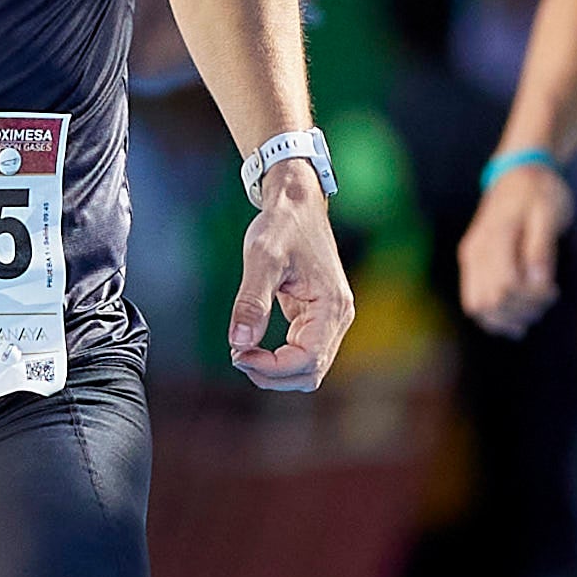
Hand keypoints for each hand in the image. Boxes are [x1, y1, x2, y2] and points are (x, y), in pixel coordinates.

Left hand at [230, 162, 354, 391]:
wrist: (297, 202)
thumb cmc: (282, 224)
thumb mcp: (262, 258)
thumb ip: (251, 302)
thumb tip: (239, 343)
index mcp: (332, 307)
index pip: (307, 360)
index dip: (271, 367)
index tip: (237, 353)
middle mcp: (338, 318)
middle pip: (310, 373)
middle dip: (272, 374)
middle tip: (237, 355)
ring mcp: (330, 320)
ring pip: (308, 369)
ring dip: (275, 370)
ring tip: (243, 351)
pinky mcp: (317, 317)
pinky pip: (301, 353)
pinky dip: (278, 358)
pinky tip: (252, 344)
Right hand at [457, 158, 569, 337]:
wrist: (517, 172)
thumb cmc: (539, 192)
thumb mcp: (549, 212)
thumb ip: (542, 247)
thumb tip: (538, 282)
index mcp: (496, 237)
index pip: (507, 287)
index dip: (532, 298)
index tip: (553, 289)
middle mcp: (475, 250)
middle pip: (490, 303)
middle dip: (521, 310)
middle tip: (546, 298)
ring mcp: (470, 258)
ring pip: (478, 308)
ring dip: (507, 318)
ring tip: (533, 307)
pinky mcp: (471, 263)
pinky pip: (474, 301)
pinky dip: (494, 316)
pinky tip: (516, 317)